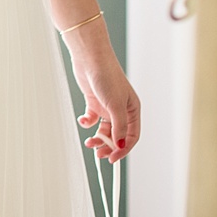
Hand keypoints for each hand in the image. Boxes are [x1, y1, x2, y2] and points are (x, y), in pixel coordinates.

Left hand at [69, 43, 140, 163]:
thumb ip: (118, 127)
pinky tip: (84, 120)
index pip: (132, 136)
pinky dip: (88, 122)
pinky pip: (92, 118)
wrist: (90, 58)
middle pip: (117, 135)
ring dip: (97, 137)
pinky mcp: (94, 101)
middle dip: (108, 145)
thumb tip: (120, 145)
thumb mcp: (115, 105)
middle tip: (98, 153)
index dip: (123, 149)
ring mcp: (107, 106)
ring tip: (89, 142)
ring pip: (104, 129)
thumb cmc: (107, 76)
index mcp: (132, 110)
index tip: (113, 158)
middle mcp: (121, 109)